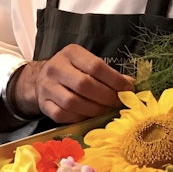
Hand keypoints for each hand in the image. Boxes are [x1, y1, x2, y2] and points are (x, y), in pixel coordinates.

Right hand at [12, 46, 134, 124]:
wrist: (42, 78)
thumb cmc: (73, 71)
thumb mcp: (88, 63)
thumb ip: (108, 73)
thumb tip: (130, 85)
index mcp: (71, 53)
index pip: (95, 66)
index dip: (115, 80)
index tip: (128, 89)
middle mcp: (56, 67)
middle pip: (84, 84)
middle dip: (106, 97)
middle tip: (117, 103)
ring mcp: (47, 87)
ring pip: (72, 102)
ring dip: (94, 110)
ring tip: (105, 111)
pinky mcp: (43, 104)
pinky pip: (62, 115)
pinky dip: (79, 118)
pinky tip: (88, 116)